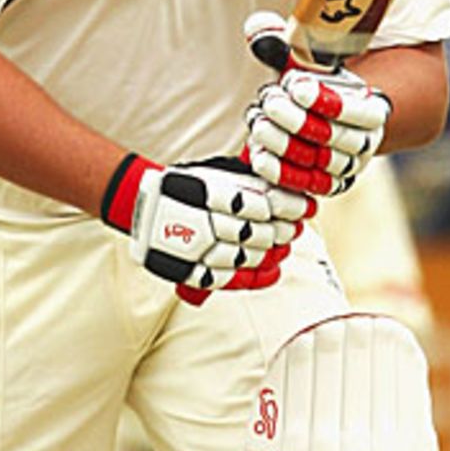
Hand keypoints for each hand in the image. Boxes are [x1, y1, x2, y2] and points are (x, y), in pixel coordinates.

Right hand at [101, 153, 310, 292]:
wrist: (142, 206)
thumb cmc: (185, 185)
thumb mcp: (214, 171)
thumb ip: (246, 179)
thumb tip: (284, 185)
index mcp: (209, 191)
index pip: (263, 204)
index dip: (291, 207)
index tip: (307, 207)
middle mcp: (202, 221)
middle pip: (258, 233)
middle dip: (283, 231)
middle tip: (294, 228)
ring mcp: (196, 249)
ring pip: (247, 257)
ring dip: (272, 252)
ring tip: (284, 246)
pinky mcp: (190, 270)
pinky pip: (228, 280)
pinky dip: (255, 278)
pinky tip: (273, 271)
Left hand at [241, 11, 389, 197]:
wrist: (334, 121)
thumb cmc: (317, 84)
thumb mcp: (308, 61)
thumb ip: (284, 43)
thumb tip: (256, 28)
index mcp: (373, 109)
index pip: (360, 111)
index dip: (328, 100)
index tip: (294, 85)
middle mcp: (365, 142)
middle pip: (334, 136)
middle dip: (297, 120)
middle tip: (269, 102)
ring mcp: (346, 166)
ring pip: (319, 162)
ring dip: (285, 145)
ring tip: (258, 124)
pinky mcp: (325, 184)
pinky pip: (306, 185)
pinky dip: (281, 174)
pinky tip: (258, 155)